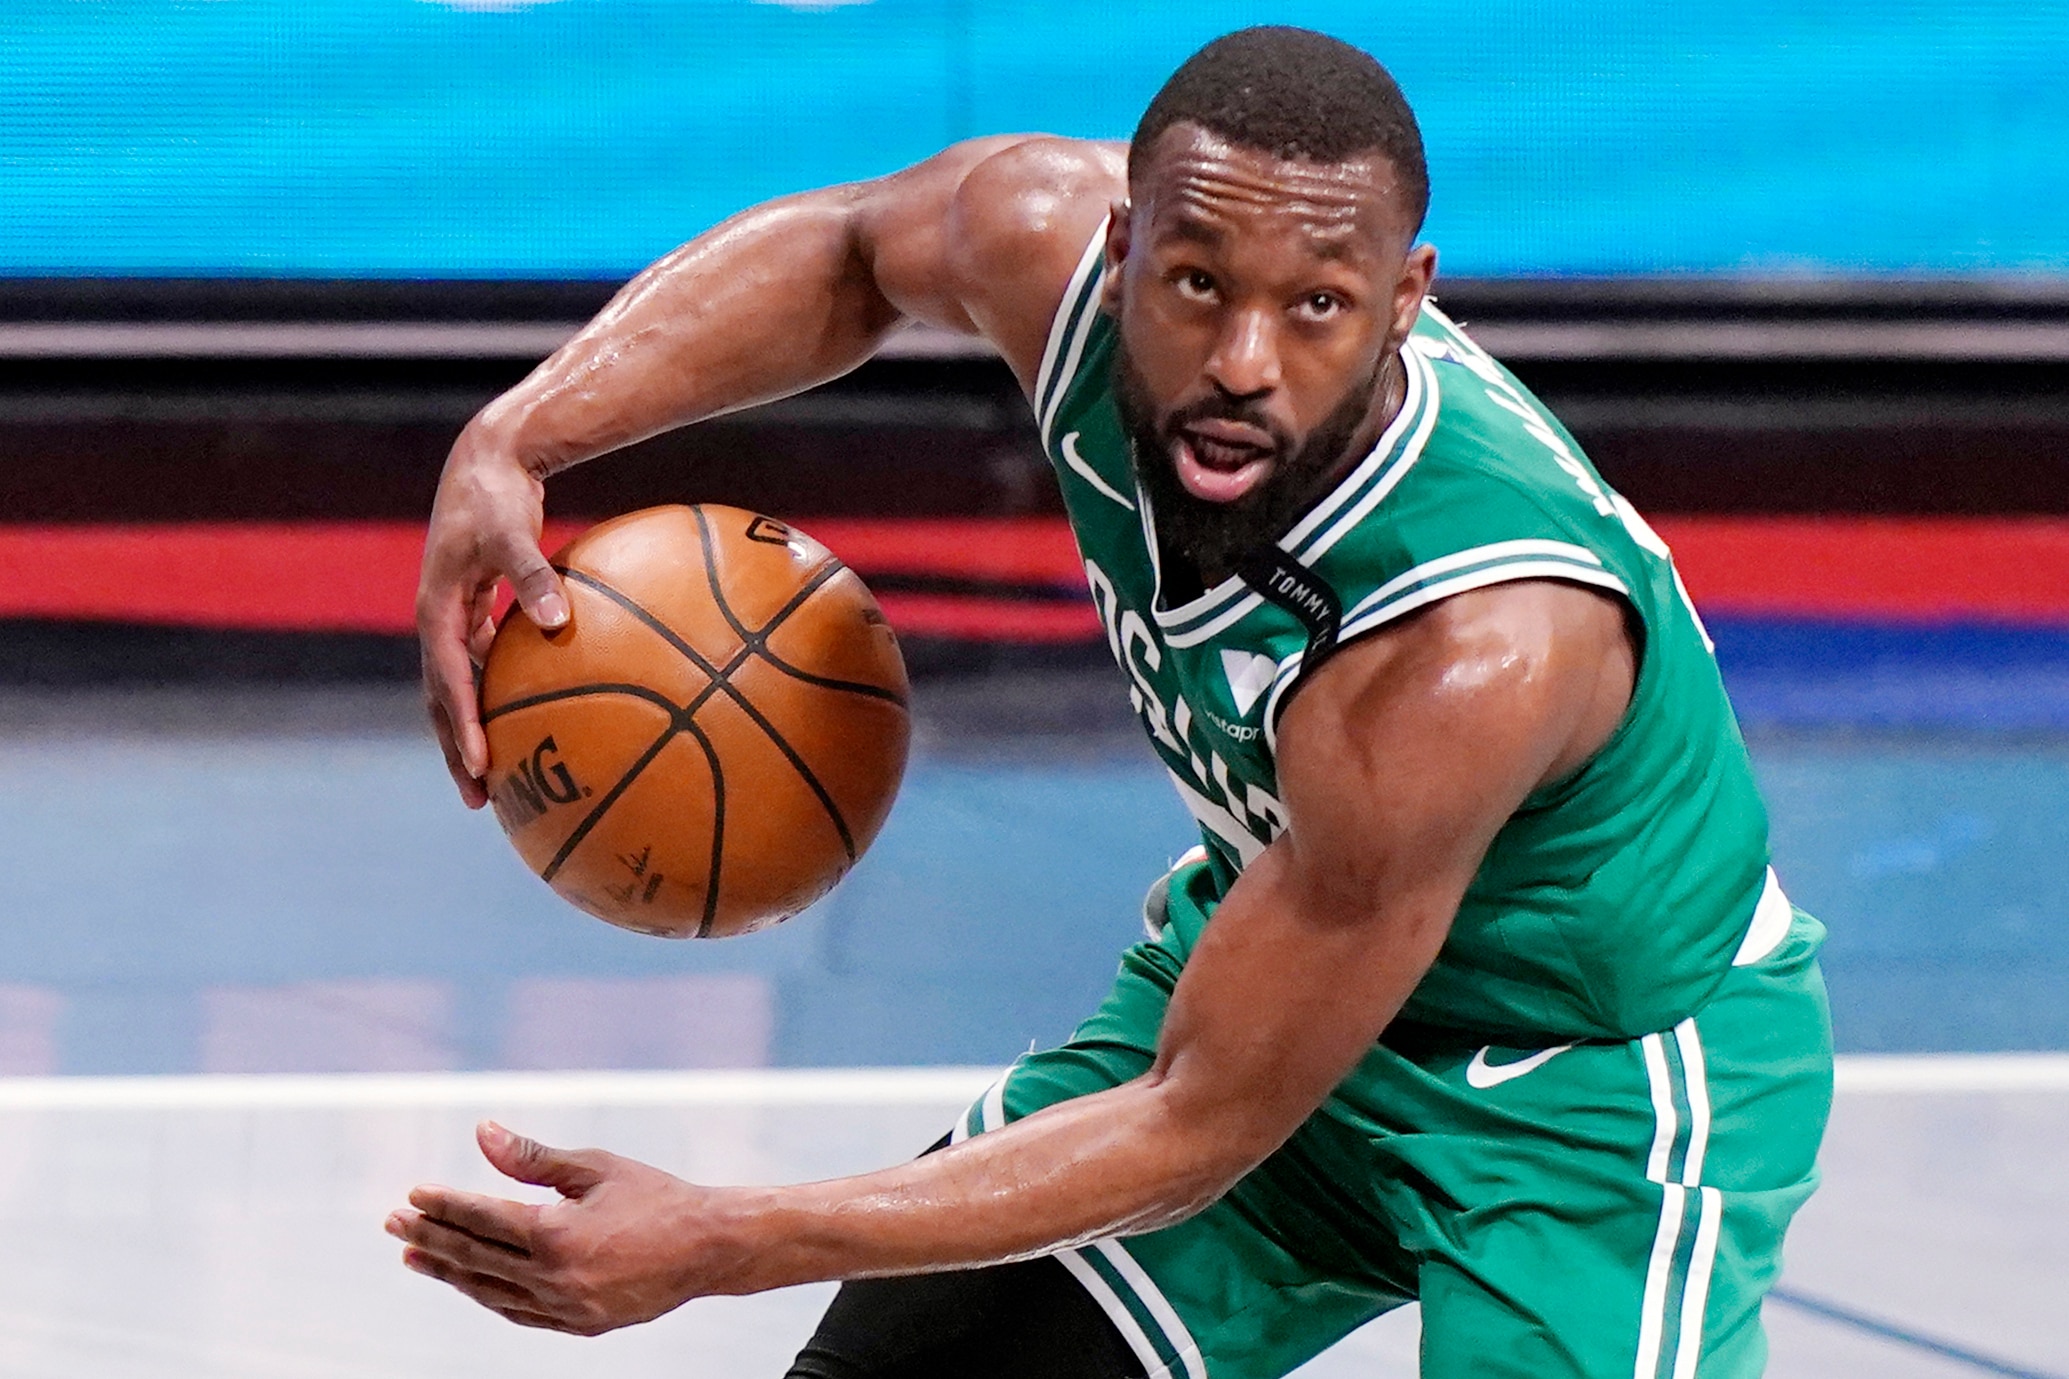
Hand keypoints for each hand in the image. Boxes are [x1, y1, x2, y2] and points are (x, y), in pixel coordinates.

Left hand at [387, 1121, 742, 1334]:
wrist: (709, 1246)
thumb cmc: (655, 1196)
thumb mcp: (594, 1167)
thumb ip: (532, 1157)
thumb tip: (482, 1133)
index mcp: (557, 1234)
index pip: (483, 1218)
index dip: (444, 1205)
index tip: (413, 1194)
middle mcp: (555, 1278)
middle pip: (476, 1257)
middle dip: (432, 1238)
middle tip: (395, 1223)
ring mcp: (566, 1308)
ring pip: (491, 1291)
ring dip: (451, 1272)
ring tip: (417, 1256)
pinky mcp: (581, 1324)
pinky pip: (519, 1313)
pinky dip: (489, 1296)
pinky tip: (470, 1283)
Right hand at [416, 435, 570, 806]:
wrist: (487, 460)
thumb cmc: (498, 495)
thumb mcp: (513, 530)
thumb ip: (534, 575)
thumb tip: (559, 621)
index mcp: (436, 612)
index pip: (447, 684)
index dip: (462, 729)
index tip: (482, 768)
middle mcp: (438, 622)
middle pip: (442, 701)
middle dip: (457, 751)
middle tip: (480, 798)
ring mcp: (453, 618)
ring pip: (458, 688)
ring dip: (472, 730)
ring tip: (498, 775)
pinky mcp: (472, 610)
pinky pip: (482, 664)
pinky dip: (497, 693)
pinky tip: (529, 717)